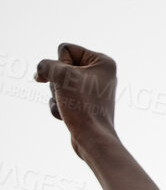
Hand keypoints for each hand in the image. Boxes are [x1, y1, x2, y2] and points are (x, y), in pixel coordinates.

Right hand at [34, 42, 117, 156]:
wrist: (92, 140)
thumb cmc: (83, 106)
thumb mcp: (60, 76)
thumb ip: (45, 65)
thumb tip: (39, 74)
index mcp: (103, 62)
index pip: (65, 49)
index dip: (60, 64)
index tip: (71, 81)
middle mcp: (100, 75)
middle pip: (61, 67)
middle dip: (58, 82)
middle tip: (70, 95)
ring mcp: (91, 91)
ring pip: (58, 83)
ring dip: (57, 95)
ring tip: (69, 106)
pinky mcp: (83, 105)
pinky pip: (61, 98)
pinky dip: (58, 107)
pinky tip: (67, 117)